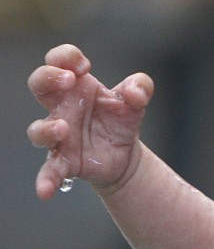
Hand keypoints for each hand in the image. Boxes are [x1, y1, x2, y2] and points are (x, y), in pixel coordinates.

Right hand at [26, 44, 153, 199]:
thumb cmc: (121, 119)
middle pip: (38, 83)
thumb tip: (136, 93)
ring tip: (64, 128)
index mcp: (76, 86)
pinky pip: (49, 171)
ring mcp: (59, 134)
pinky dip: (45, 180)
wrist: (124, 153)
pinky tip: (44, 191)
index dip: (66, 56)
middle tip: (68, 80)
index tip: (85, 66)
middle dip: (48, 77)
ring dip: (46, 128)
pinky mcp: (64, 161)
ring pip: (38, 129)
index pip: (58, 59)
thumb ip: (141, 87)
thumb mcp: (136, 99)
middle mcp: (61, 107)